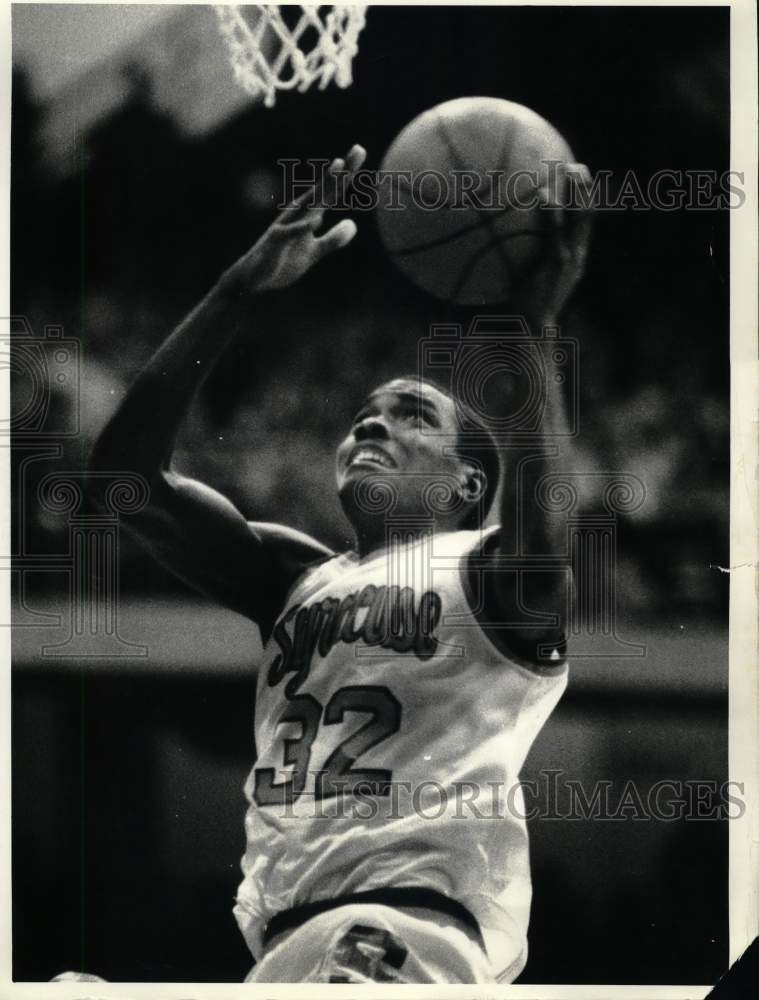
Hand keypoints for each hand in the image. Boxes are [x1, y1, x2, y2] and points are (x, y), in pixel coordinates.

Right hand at [223, 144, 366, 293]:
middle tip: (359, 149)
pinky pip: (290, 232)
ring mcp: (286, 225)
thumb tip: (352, 224)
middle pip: (324, 190)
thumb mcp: (313, 252)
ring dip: (323, 186)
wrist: (254, 279)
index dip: (346, 175)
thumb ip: (332, 239)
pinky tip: (318, 218)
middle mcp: (298, 214)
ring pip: (309, 203)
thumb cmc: (282, 261)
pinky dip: (302, 226)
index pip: (331, 192)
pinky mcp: (275, 241)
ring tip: (339, 167)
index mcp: (308, 215)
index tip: (360, 152)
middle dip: (341, 172)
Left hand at [511, 163, 593, 325]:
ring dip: (578, 191)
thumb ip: (522, 263)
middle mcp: (578, 256)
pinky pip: (556, 231)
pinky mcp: (559, 263)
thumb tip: (497, 244)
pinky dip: (552, 211)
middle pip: (588, 215)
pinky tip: (542, 194)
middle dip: (586, 189)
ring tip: (569, 168)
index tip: (577, 179)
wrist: (532, 331)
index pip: (583, 225)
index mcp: (574, 259)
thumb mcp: (526, 282)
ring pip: (581, 217)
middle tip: (576, 165)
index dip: (584, 202)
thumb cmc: (524, 309)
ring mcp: (571, 259)